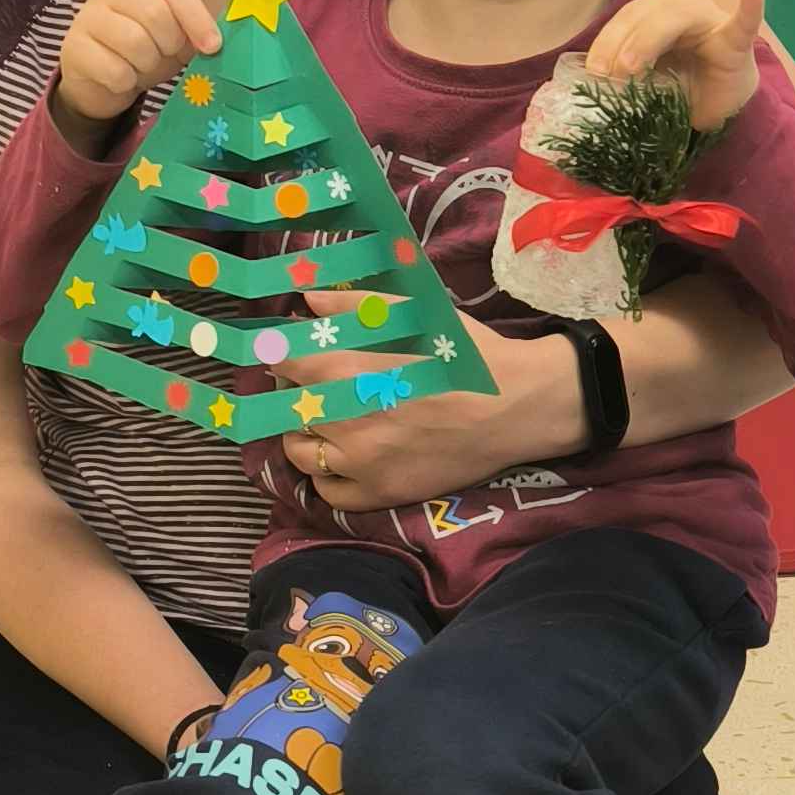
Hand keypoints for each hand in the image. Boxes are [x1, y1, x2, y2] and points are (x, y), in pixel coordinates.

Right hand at [55, 0, 219, 135]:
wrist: (98, 81)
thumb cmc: (142, 51)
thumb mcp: (172, 37)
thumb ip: (192, 31)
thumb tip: (214, 42)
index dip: (197, 18)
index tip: (213, 47)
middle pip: (155, 13)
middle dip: (169, 44)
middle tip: (164, 55)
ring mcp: (87, 17)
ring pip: (134, 41)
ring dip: (148, 64)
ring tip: (141, 66)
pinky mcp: (73, 48)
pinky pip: (114, 70)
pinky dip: (126, 82)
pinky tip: (121, 78)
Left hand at [276, 311, 580, 512]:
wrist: (516, 405)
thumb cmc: (465, 353)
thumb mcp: (414, 314)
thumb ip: (355, 306)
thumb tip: (308, 300)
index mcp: (348, 370)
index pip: (283, 363)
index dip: (279, 353)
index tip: (285, 349)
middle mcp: (345, 420)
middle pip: (286, 407)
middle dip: (291, 392)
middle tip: (311, 382)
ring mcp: (360, 463)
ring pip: (299, 452)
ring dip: (303, 432)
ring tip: (324, 420)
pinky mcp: (380, 493)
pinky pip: (328, 492)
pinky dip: (325, 475)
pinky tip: (341, 456)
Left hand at [583, 0, 766, 133]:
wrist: (723, 107)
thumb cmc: (682, 87)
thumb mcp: (645, 78)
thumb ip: (623, 72)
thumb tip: (588, 81)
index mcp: (657, 13)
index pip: (626, 18)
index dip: (605, 41)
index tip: (591, 71)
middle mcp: (683, 7)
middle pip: (646, 13)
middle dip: (622, 42)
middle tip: (608, 74)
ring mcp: (712, 20)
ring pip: (677, 15)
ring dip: (648, 38)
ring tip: (631, 66)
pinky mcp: (737, 42)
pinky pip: (744, 22)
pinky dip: (750, 7)